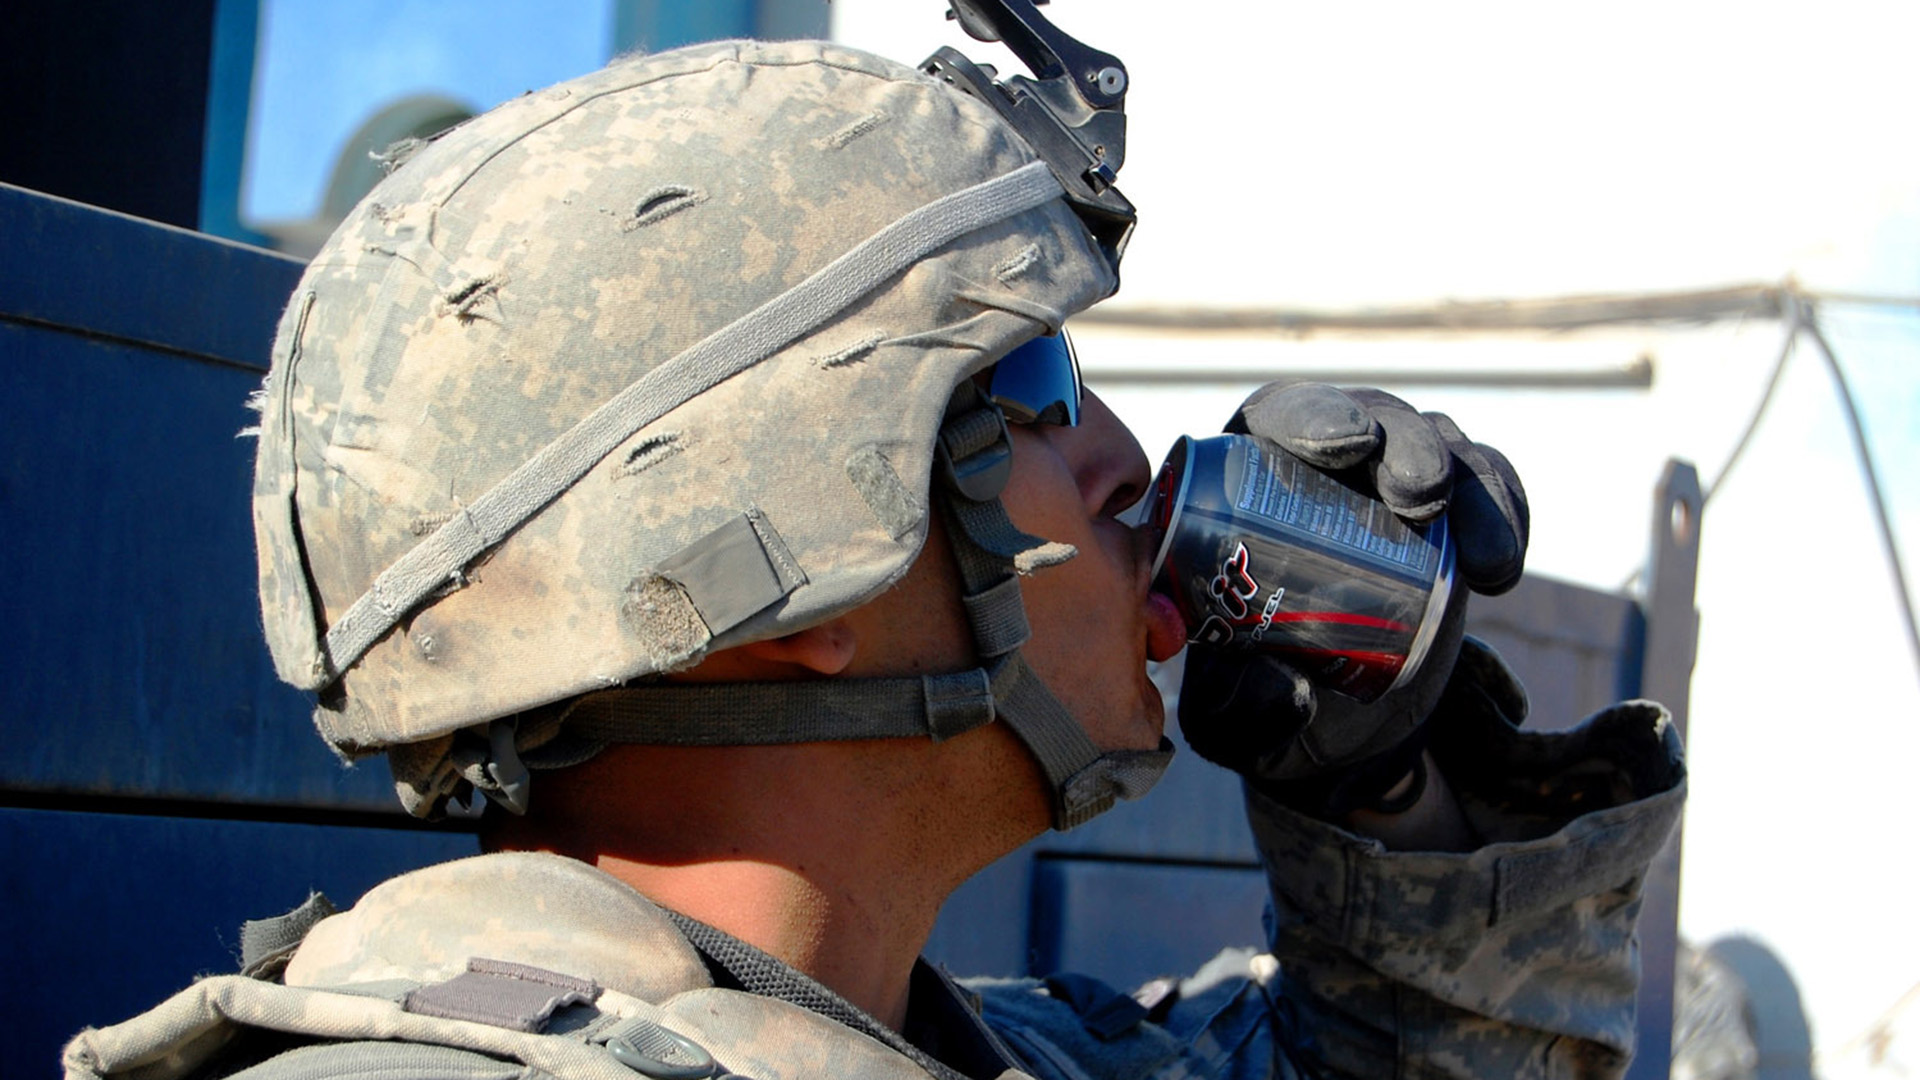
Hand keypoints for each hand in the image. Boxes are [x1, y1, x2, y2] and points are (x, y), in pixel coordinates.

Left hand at [1177, 384, 1528, 813]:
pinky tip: (1501, 568)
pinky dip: (1506, 514)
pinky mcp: (1453, 516)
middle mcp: (1324, 465)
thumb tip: (1286, 690)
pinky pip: (1490, 489)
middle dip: (1405, 445)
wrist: (1336, 729)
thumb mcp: (1230, 713)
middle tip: (1421, 497)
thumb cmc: (1258, 701)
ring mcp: (1393, 483)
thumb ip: (1237, 701)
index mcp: (1247, 482)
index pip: (1277, 417)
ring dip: (1469, 487)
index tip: (1344, 446)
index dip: (1310, 414)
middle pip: (1370, 418)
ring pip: (1440, 445)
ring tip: (1483, 559)